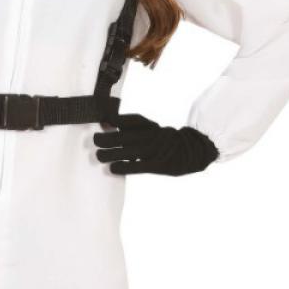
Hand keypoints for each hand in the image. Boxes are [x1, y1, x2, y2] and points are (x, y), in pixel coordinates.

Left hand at [93, 112, 218, 175]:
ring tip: (99, 156)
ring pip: (127, 152)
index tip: (103, 123)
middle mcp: (152, 136)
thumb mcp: (150, 128)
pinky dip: (122, 167)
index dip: (113, 120)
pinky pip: (137, 166)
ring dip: (109, 154)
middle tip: (96, 141)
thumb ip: (130, 126)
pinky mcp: (158, 165)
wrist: (192, 152)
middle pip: (123, 136)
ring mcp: (155, 151)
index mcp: (150, 126)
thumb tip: (105, 122)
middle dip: (106, 138)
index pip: (129, 120)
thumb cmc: (164, 140)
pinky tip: (112, 168)